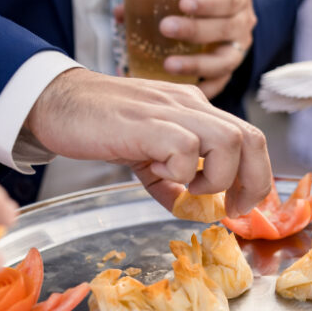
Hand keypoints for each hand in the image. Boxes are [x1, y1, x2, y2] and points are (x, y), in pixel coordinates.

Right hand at [26, 68, 270, 216]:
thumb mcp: (143, 154)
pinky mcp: (146, 123)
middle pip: (252, 138)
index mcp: (195, 109)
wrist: (55, 100)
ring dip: (217, 178)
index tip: (240, 205)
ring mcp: (170, 111)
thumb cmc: (98, 124)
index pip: (248, 137)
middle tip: (232, 209)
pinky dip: (181, 173)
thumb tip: (188, 207)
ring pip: (229, 141)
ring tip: (189, 188)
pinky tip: (158, 175)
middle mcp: (190, 105)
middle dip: (254, 183)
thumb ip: (168, 179)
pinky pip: (186, 148)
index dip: (256, 176)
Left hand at [158, 0, 256, 98]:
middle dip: (195, 30)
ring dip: (196, 64)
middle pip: (225, 29)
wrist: (225, 13)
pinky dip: (202, 88)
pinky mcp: (230, 71)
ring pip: (224, 61)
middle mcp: (243, 24)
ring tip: (168, 65)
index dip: (208, 3)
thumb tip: (120, 13)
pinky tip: (182, 90)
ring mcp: (239, 50)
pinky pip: (219, 83)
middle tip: (165, 28)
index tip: (183, 3)